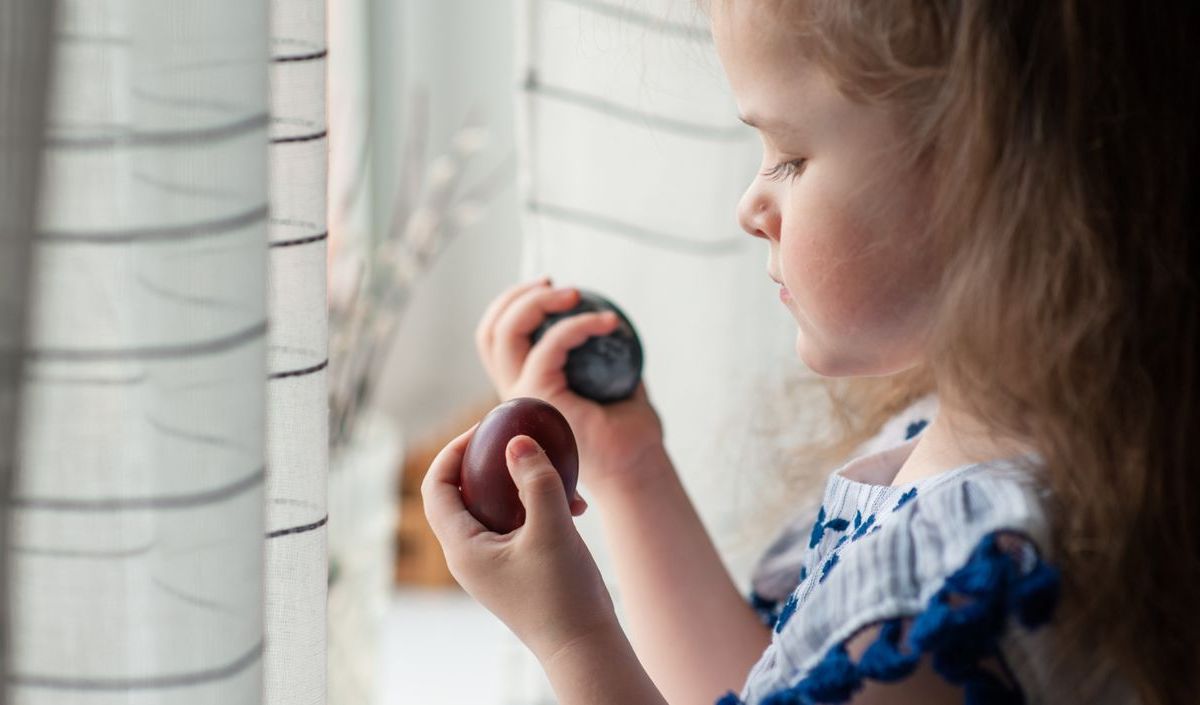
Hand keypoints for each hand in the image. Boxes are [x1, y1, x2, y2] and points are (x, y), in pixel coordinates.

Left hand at [422, 422, 618, 661]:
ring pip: (497, 507)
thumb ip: (535, 479)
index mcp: (462, 547)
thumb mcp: (551, 528)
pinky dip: (540, 507)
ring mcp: (493, 563)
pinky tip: (576, 505)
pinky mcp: (517, 569)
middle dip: (491, 462)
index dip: (453, 451)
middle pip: (465, 493)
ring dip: (524, 484)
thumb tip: (516, 440)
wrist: (585, 647)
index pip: (437, 487)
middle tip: (517, 438)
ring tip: (559, 473)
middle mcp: (470, 555)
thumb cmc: (563, 594)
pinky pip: (519, 525)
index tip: (485, 428)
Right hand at [475, 278, 666, 493]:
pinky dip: (576, 326)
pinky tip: (607, 323)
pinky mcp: (540, 398)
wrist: (636, 469)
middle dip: (519, 295)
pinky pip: (549, 347)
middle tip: (555, 283)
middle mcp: (514, 393)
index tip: (552, 288)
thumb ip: (599, 354)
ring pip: (505, 333)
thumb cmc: (627, 432)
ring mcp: (522, 397)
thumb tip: (607, 315)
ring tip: (575, 294)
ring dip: (538, 301)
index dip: (514, 304)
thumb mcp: (610, 381)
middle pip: (492, 331)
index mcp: (524, 387)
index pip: (496, 339)